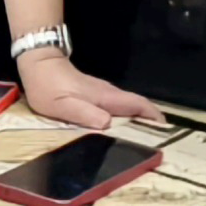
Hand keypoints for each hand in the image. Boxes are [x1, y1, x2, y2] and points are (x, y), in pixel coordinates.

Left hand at [17, 48, 157, 132]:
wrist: (38, 64)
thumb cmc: (48, 87)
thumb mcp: (62, 105)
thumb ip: (85, 114)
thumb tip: (108, 124)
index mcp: (105, 97)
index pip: (137, 104)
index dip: (153, 116)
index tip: (166, 131)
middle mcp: (108, 94)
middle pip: (137, 106)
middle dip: (150, 121)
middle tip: (159, 142)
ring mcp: (102, 92)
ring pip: (128, 106)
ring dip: (139, 120)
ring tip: (144, 140)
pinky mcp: (95, 94)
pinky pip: (117, 107)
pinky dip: (126, 117)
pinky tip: (121, 130)